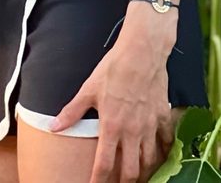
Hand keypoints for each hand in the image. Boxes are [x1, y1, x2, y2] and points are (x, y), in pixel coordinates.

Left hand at [50, 37, 175, 182]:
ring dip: (144, 172)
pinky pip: (167, 141)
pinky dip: (164, 152)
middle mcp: (132, 132)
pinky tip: (160, 155)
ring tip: (138, 176)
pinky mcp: (163, 116)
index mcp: (111, 126)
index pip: (104, 165)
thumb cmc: (114, 68)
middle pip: (131, 171)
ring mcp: (150, 126)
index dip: (98, 181)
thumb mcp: (89, 89)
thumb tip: (54, 126)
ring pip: (150, 161)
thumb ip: (72, 111)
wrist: (142, 51)